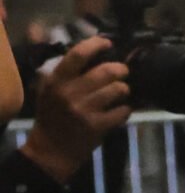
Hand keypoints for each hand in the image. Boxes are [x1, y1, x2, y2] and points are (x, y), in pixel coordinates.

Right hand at [17, 38, 130, 183]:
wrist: (51, 149)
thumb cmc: (53, 116)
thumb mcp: (50, 91)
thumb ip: (68, 73)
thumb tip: (97, 54)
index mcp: (56, 81)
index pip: (78, 54)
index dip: (96, 44)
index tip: (108, 43)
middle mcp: (69, 93)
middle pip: (106, 71)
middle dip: (120, 70)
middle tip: (123, 72)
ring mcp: (84, 110)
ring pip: (119, 89)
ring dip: (124, 90)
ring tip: (121, 93)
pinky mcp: (97, 125)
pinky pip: (123, 111)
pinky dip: (126, 110)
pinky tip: (120, 111)